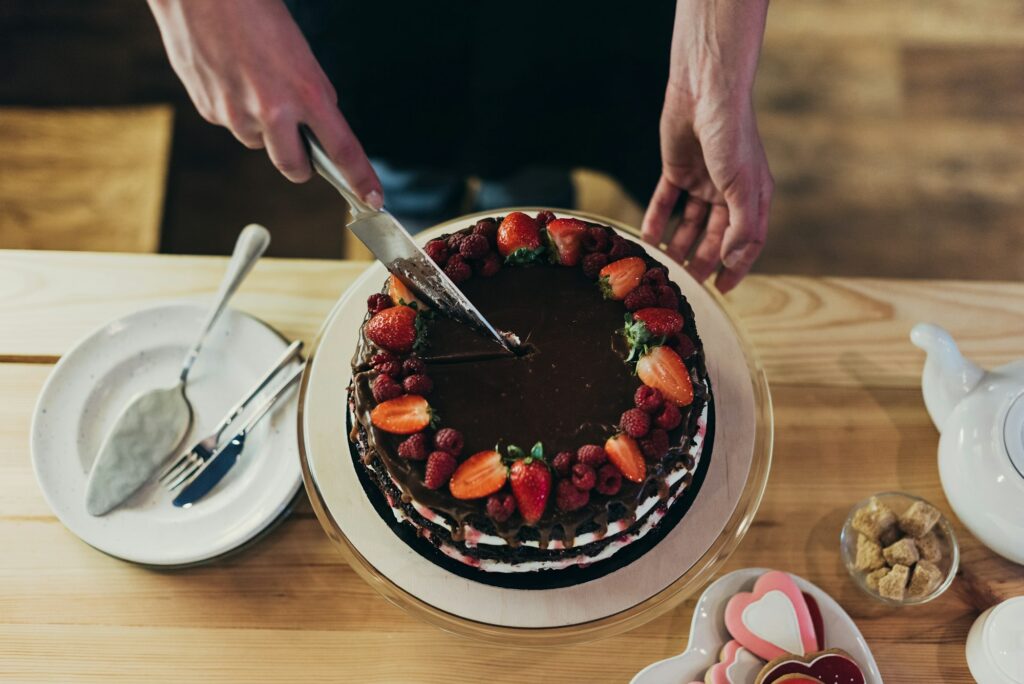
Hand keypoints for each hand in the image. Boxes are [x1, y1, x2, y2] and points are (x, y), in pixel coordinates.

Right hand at [147, 0, 381, 205]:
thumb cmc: (255, 12)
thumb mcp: (300, 54)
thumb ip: (312, 95)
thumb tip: (318, 125)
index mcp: (307, 93)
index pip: (343, 150)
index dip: (360, 179)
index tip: (373, 198)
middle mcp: (273, 111)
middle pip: (295, 169)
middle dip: (302, 164)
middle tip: (302, 143)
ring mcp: (237, 114)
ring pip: (259, 144)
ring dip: (264, 129)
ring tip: (255, 83)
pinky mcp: (209, 111)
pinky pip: (231, 125)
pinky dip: (236, 110)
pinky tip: (232, 77)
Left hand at [642, 0, 771, 292]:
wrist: (706, 89)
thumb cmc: (732, 134)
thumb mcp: (741, 185)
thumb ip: (741, 226)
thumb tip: (733, 260)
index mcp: (753, 196)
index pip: (747, 241)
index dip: (735, 267)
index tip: (720, 291)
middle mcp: (729, 191)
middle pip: (715, 235)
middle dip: (701, 259)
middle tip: (685, 283)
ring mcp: (703, 181)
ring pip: (689, 222)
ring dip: (678, 244)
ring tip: (663, 266)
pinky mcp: (678, 169)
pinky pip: (666, 202)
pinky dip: (657, 220)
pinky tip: (647, 239)